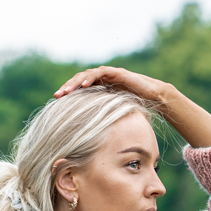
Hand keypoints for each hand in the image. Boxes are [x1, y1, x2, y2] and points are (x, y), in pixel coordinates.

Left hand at [54, 66, 172, 111]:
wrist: (153, 97)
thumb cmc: (135, 107)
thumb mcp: (114, 115)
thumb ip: (102, 119)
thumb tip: (89, 138)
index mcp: (99, 88)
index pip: (79, 89)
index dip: (68, 94)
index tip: (56, 103)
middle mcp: (102, 80)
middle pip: (80, 81)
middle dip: (67, 88)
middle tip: (57, 96)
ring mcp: (109, 75)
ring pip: (87, 75)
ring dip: (75, 82)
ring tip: (66, 91)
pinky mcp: (117, 73)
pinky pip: (100, 73)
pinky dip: (91, 78)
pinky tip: (83, 85)